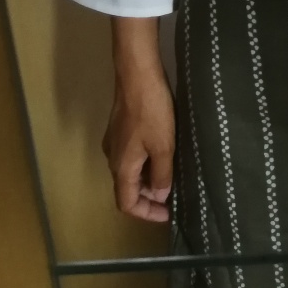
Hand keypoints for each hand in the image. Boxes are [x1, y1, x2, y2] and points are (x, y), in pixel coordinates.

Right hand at [104, 19, 174, 222]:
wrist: (137, 74)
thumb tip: (160, 195)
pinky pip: (132, 155)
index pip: (126, 203)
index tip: (169, 214)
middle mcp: (113, 157)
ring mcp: (115, 141)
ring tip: (174, 176)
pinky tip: (164, 152)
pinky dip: (147, 162)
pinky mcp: (120, 127)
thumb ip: (162, 174)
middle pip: (127, 188)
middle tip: (175, 195)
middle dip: (150, 197)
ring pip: (130, 171)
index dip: (147, 213)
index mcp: (121, 167)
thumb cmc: (151, 111)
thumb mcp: (163, 146)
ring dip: (149, 178)